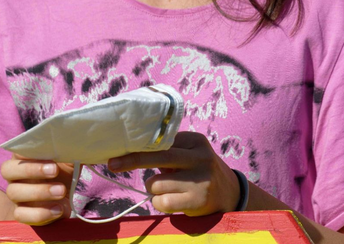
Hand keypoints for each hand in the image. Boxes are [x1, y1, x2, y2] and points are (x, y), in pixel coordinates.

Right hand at [0, 153, 74, 224]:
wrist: (69, 192)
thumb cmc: (65, 169)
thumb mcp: (68, 157)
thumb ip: (66, 149)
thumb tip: (71, 142)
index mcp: (23, 157)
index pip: (16, 151)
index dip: (29, 152)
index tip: (50, 154)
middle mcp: (15, 175)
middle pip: (8, 170)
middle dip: (32, 170)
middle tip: (55, 170)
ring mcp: (16, 195)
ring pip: (14, 193)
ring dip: (39, 192)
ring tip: (61, 191)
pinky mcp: (22, 213)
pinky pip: (21, 215)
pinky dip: (40, 213)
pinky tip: (59, 209)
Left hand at [108, 131, 239, 215]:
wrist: (230, 194)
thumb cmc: (198, 171)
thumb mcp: (190, 155)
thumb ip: (168, 151)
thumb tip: (131, 151)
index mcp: (196, 141)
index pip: (161, 141)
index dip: (139, 146)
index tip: (120, 149)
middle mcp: (200, 157)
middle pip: (158, 156)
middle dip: (133, 160)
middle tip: (113, 164)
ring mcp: (200, 179)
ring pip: (156, 182)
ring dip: (153, 188)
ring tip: (167, 189)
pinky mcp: (198, 200)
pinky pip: (162, 201)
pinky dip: (160, 202)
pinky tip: (172, 200)